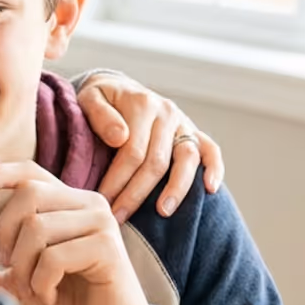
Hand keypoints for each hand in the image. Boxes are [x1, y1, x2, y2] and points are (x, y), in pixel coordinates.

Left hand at [0, 163, 162, 304]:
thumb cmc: (68, 304)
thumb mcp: (17, 287)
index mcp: (66, 204)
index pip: (31, 173)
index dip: (0, 174)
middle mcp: (87, 204)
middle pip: (27, 197)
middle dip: (7, 238)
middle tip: (14, 270)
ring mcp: (100, 222)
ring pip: (37, 228)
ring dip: (24, 267)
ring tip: (33, 289)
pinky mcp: (107, 247)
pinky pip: (55, 256)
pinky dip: (41, 282)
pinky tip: (49, 295)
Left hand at [76, 72, 224, 221]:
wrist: (118, 87)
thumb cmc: (100, 99)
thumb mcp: (89, 97)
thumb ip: (100, 115)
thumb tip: (120, 137)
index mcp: (141, 104)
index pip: (132, 151)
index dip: (117, 180)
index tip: (102, 202)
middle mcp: (166, 113)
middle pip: (156, 161)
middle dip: (136, 193)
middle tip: (118, 217)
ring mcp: (183, 123)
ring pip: (186, 159)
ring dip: (176, 188)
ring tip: (163, 212)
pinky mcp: (193, 131)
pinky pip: (211, 150)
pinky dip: (215, 169)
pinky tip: (210, 190)